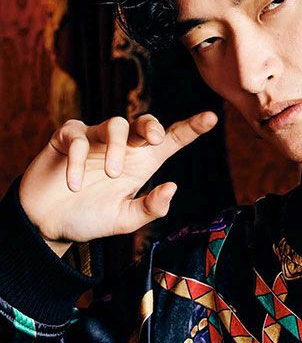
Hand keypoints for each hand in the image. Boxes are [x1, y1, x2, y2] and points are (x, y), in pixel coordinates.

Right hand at [18, 110, 218, 251]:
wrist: (48, 224)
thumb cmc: (90, 218)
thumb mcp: (125, 220)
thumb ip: (150, 208)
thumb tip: (172, 186)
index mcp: (142, 164)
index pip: (172, 141)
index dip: (192, 128)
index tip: (212, 118)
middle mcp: (122, 147)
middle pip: (145, 123)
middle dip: (153, 125)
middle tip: (154, 140)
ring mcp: (95, 140)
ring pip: (115, 125)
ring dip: (117, 148)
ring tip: (112, 176)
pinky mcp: (67, 138)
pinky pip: (78, 136)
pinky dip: (78, 160)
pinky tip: (74, 184)